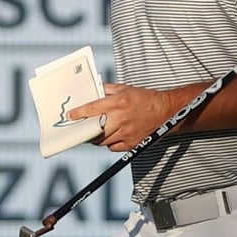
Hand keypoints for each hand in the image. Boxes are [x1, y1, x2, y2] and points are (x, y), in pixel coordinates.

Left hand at [65, 83, 179, 152]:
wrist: (166, 110)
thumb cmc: (146, 99)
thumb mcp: (125, 89)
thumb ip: (108, 90)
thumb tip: (94, 91)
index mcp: (118, 103)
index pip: (92, 109)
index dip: (78, 113)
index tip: (71, 115)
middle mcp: (120, 118)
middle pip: (94, 129)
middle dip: (85, 129)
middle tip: (81, 128)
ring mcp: (126, 133)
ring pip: (102, 141)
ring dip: (96, 137)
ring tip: (95, 132)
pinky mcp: (131, 143)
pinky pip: (112, 147)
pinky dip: (108, 143)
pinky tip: (110, 137)